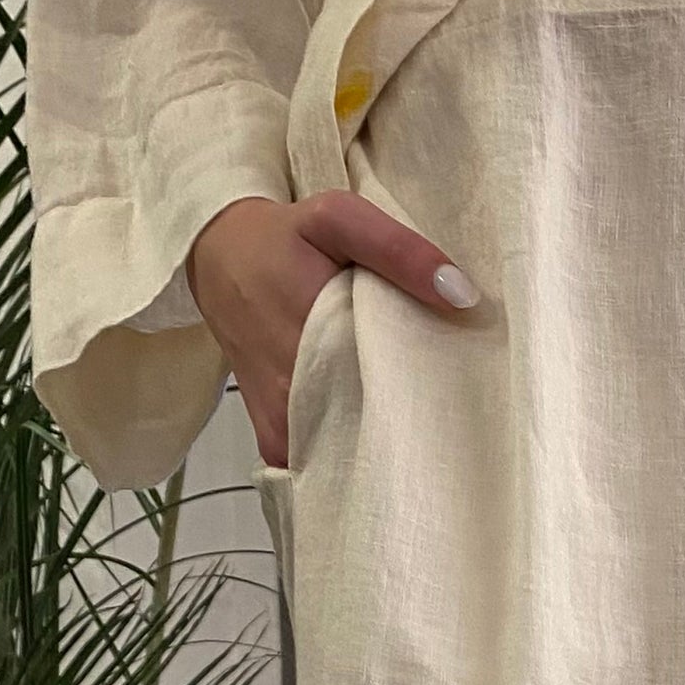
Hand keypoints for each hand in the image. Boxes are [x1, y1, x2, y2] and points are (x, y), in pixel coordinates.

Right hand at [187, 191, 479, 466]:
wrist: (219, 262)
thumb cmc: (284, 239)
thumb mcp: (338, 219)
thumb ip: (398, 250)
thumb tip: (462, 296)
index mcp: (318, 331)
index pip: (396, 384)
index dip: (436, 391)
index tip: (465, 389)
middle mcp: (297, 389)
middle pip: (377, 427)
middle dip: (415, 423)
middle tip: (450, 409)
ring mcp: (284, 421)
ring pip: (350, 454)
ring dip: (385, 444)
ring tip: (418, 427)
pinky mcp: (274, 439)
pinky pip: (320, 465)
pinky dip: (351, 459)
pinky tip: (375, 440)